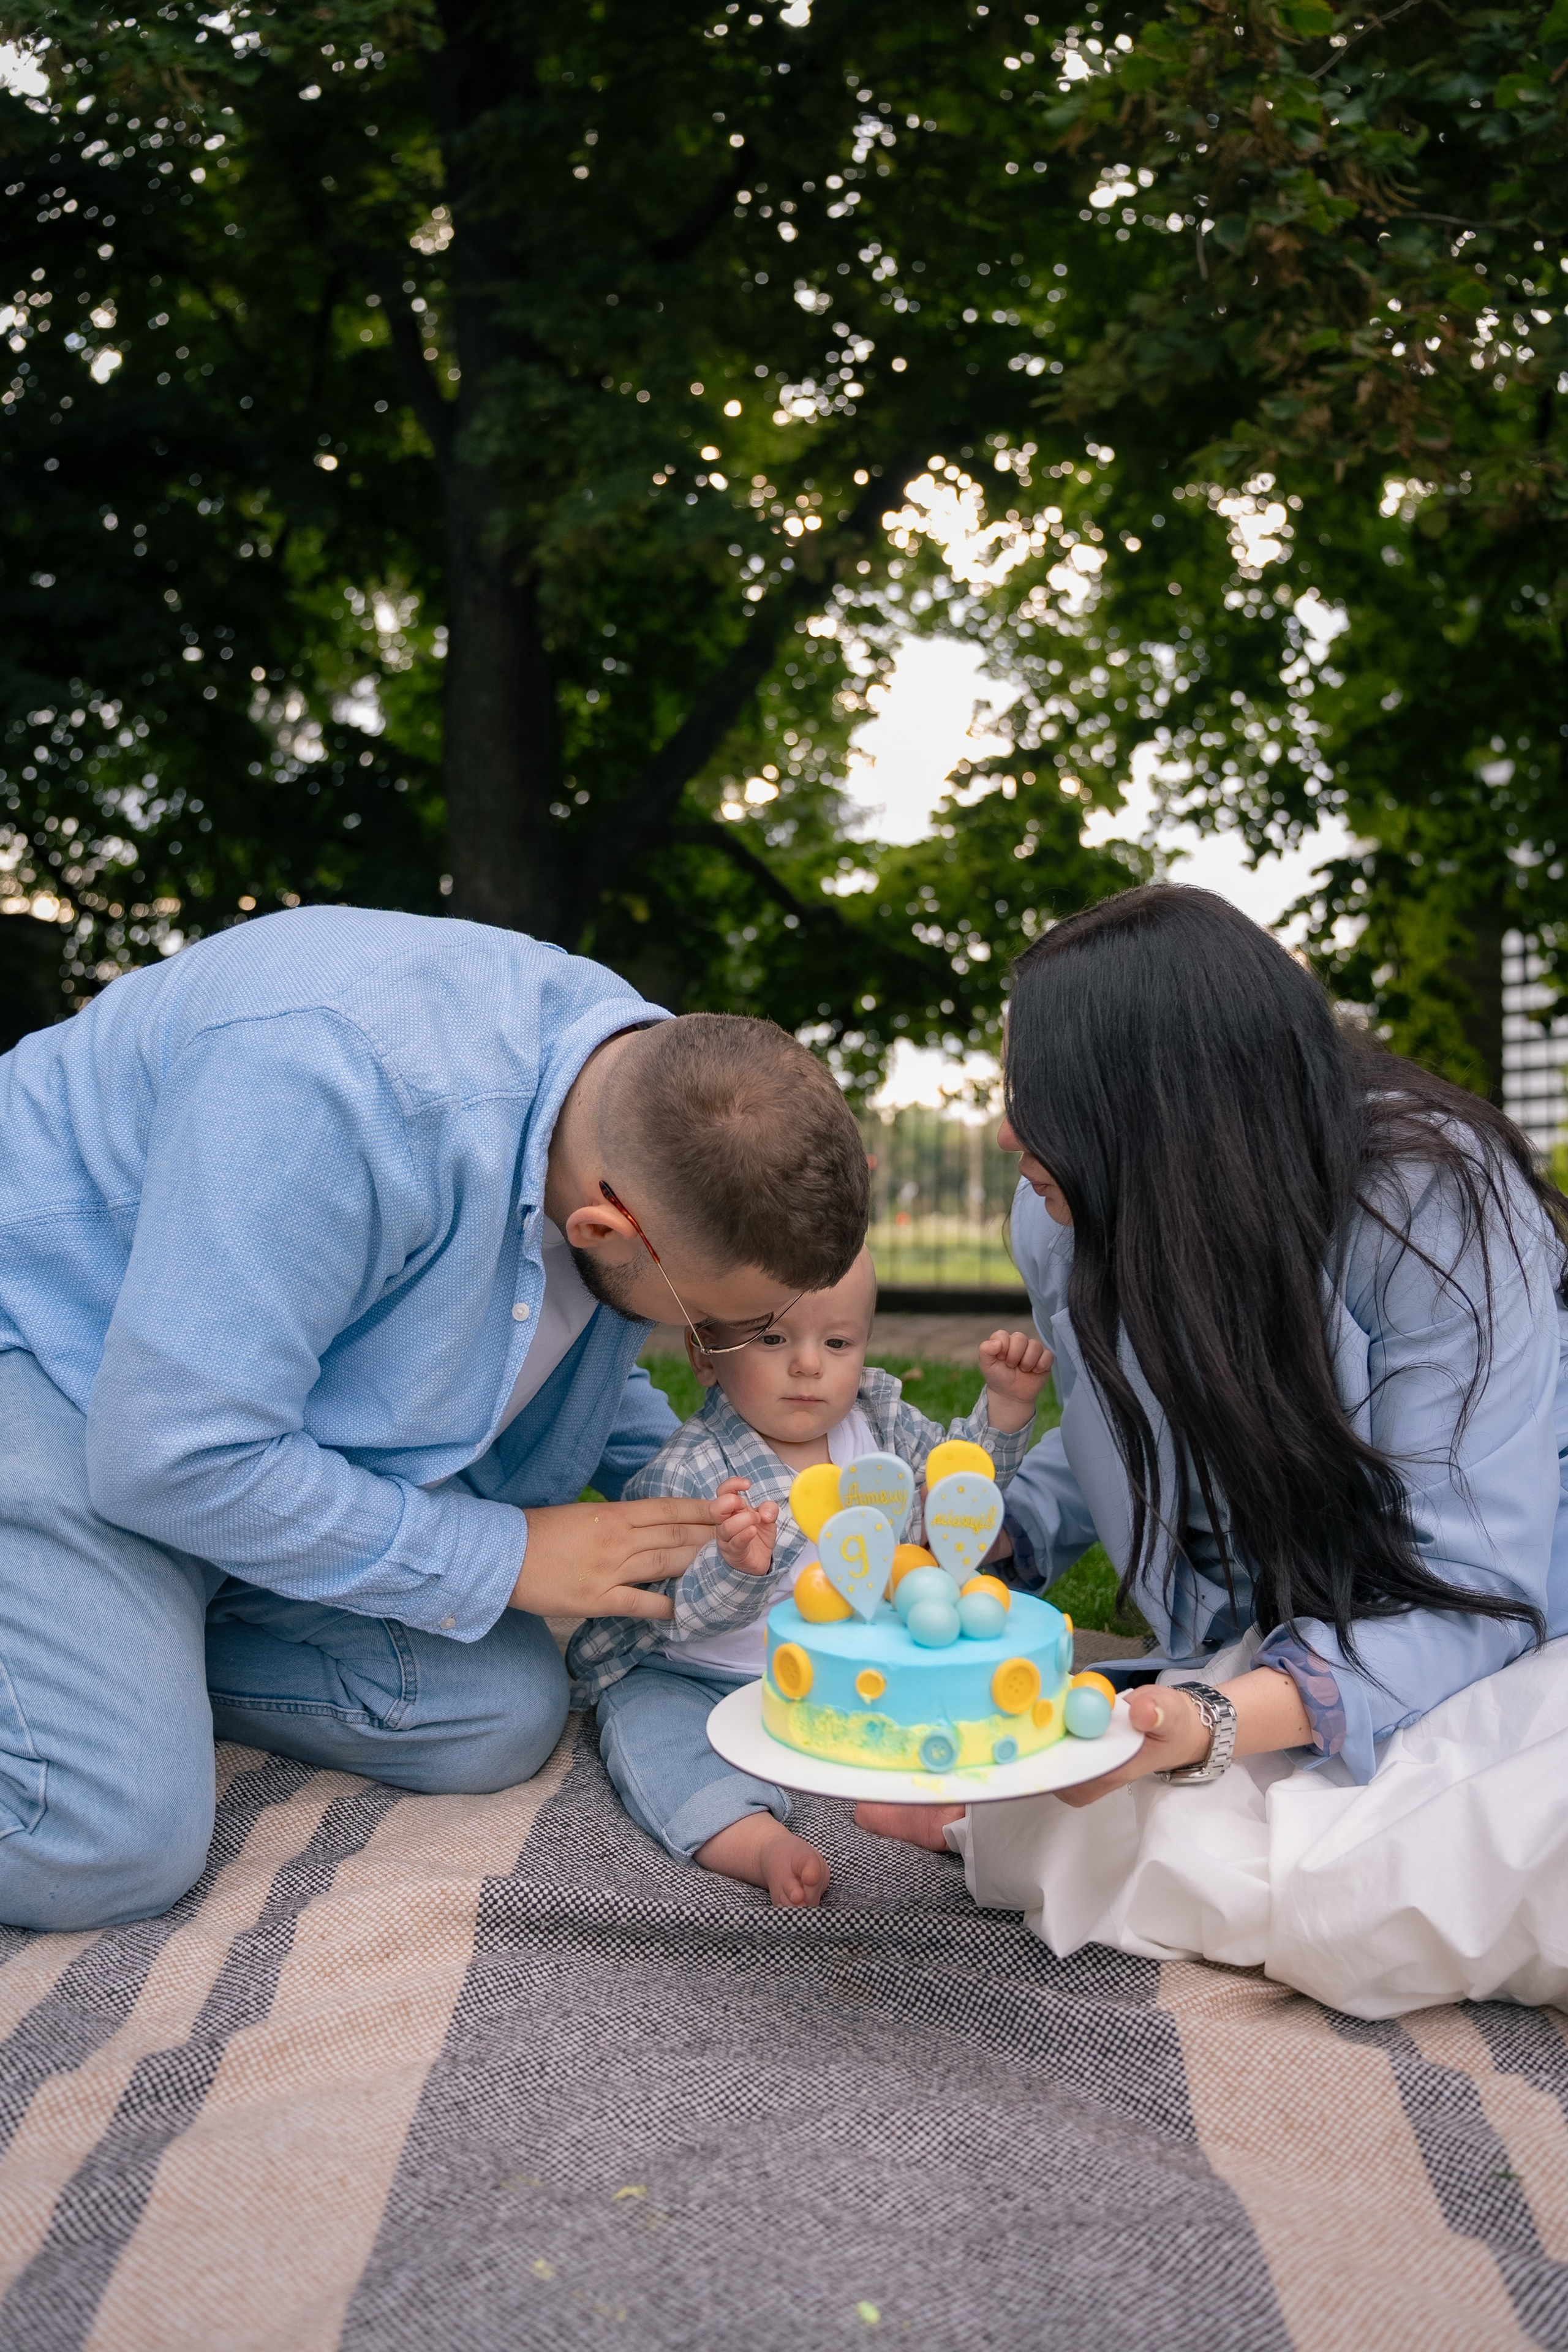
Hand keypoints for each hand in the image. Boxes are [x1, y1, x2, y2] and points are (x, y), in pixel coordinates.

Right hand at [508, 1495, 719, 1621]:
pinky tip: (687, 1610)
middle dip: (714, 1535)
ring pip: (667, 1564)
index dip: (704, 1509)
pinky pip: (641, 1604)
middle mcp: (618, 1539)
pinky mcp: (598, 1600)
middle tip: (744, 1535)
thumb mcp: (584, 1515)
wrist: (501, 1555)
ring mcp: (610, 1570)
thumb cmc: (540, 1532)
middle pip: (677, 1535)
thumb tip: (649, 1523)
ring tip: (728, 1565)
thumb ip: (618, 1520)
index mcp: (614, 1514)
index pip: (670, 1509)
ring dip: (699, 1564)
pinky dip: (666, 1607)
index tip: (731, 1506)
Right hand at [712, 1475, 779, 1575]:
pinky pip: (735, 1543)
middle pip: (715, 1508)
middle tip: (745, 1505)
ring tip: (757, 1521)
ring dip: (744, 1520)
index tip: (748, 1484)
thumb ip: (769, 1509)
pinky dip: (744, 1535)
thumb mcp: (768, 1518)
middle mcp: (724, 1523)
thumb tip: (766, 1511)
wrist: (759, 1561)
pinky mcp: (733, 1553)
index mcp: (731, 1510)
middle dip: (731, 1502)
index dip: (732, 1484)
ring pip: (725, 1527)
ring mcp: (727, 1539)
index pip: (722, 1492)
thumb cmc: (758, 1536)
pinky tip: (753, 1531)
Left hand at [977, 1329, 1053, 1431]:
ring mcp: (1033, 1350)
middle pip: (1020, 1338)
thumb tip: (997, 1342)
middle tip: (1011, 1366)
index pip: (1003, 1335)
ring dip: (1027, 1361)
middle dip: (1014, 1355)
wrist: (1010, 1395)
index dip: (1002, 1349)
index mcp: (1003, 1341)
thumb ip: (985, 1350)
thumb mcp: (986, 1365)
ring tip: (1023, 1370)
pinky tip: (1034, 1371)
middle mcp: (1019, 1342)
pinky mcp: (1045, 1359)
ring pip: (1035, 1345)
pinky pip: (1048, 1355)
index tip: (1000, 1359)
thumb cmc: (998, 1377)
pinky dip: (1041, 1365)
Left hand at [1054, 1666, 1311, 1805]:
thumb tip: (1141, 1711)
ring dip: (1044, 1744)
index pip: (1079, 1785)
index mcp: (1118, 1770)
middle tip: (1027, 1727)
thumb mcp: (1172, 1713)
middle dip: (1041, 1759)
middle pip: (1060, 1779)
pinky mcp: (1091, 1744)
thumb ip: (1158, 1713)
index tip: (1039, 1750)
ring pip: (1059, 1763)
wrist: (1184, 1726)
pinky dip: (1053, 1730)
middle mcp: (1102, 1770)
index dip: (1056, 1774)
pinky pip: (1065, 1744)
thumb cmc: (1175, 1724)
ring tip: (1031, 1714)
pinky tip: (1048, 1706)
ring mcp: (1094, 1759)